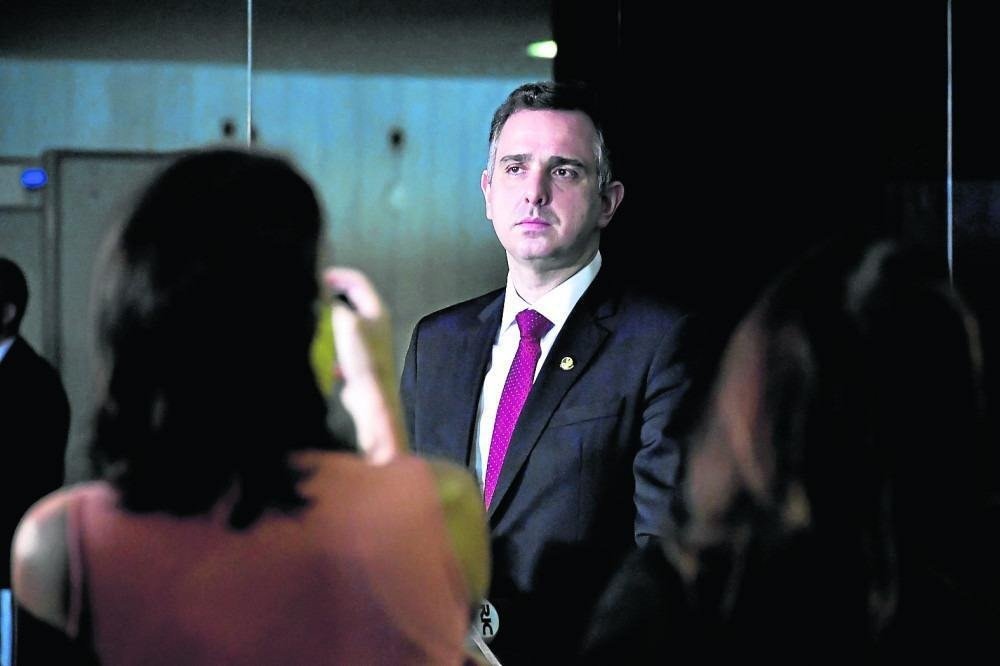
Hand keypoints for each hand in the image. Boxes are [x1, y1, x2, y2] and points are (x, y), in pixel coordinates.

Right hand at [322, 266, 406, 462]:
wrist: (372, 398)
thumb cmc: (365, 360)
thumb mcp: (346, 325)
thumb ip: (334, 306)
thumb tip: (322, 297)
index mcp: (376, 311)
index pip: (357, 281)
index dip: (338, 275)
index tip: (319, 278)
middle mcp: (375, 325)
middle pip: (351, 302)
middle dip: (331, 300)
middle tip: (314, 300)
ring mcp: (368, 343)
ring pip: (344, 326)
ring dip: (330, 327)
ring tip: (318, 330)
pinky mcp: (360, 362)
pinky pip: (341, 349)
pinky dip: (332, 351)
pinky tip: (329, 363)